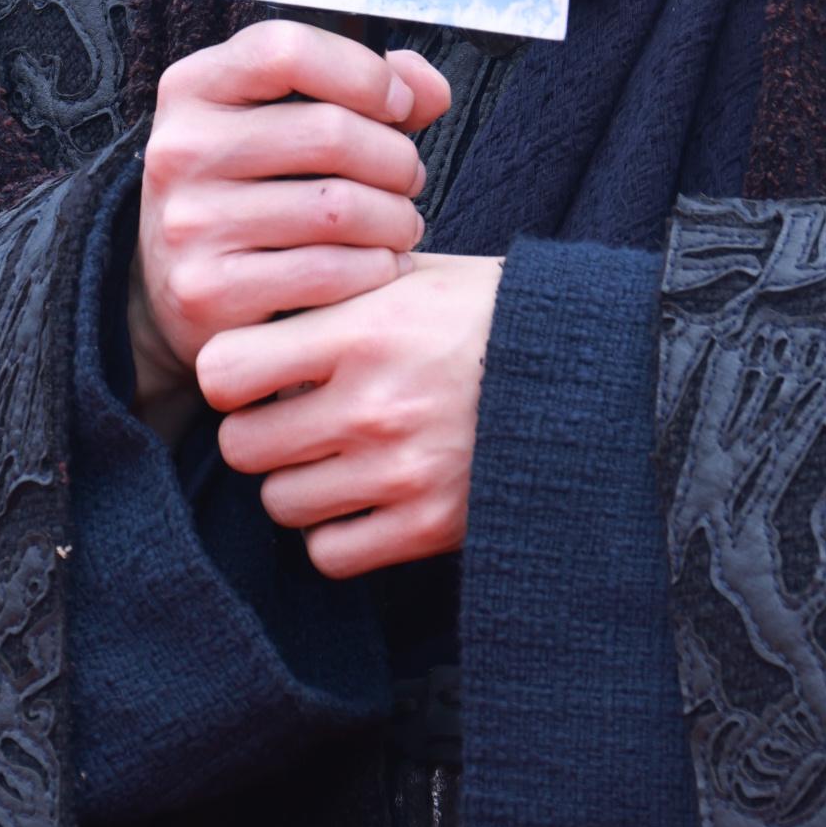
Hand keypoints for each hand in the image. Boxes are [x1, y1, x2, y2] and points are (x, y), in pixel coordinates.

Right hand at [127, 19, 452, 439]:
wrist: (179, 285)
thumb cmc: (253, 188)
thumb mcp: (285, 118)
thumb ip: (363, 88)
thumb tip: (428, 89)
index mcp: (194, 87)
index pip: (288, 51)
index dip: (365, 74)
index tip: (399, 105)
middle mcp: (180, 149)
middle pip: (329, 133)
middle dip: (397, 158)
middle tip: (409, 180)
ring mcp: (189, 223)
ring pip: (339, 208)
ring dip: (396, 219)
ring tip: (400, 225)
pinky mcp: (208, 291)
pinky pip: (328, 272)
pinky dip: (376, 270)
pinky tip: (382, 267)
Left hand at [197, 254, 503, 577]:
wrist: (601, 371)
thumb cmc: (499, 313)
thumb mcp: (418, 272)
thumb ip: (339, 283)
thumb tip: (267, 285)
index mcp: (362, 331)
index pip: (223, 370)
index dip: (229, 373)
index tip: (254, 371)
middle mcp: (373, 404)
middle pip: (241, 446)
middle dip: (259, 431)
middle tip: (293, 417)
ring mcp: (400, 472)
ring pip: (281, 503)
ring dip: (297, 483)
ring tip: (334, 456)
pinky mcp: (430, 526)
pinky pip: (331, 554)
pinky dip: (334, 534)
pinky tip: (361, 500)